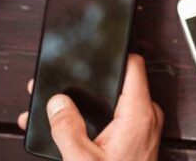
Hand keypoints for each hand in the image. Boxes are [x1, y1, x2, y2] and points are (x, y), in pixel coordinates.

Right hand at [17, 54, 162, 160]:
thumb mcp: (82, 159)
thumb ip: (67, 128)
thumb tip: (57, 103)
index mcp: (139, 114)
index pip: (133, 65)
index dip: (114, 53)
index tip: (95, 46)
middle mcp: (146, 117)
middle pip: (116, 84)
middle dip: (85, 85)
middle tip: (55, 85)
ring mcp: (143, 128)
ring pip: (112, 103)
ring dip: (82, 106)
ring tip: (49, 110)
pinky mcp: (136, 138)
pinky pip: (114, 119)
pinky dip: (91, 121)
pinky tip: (63, 127)